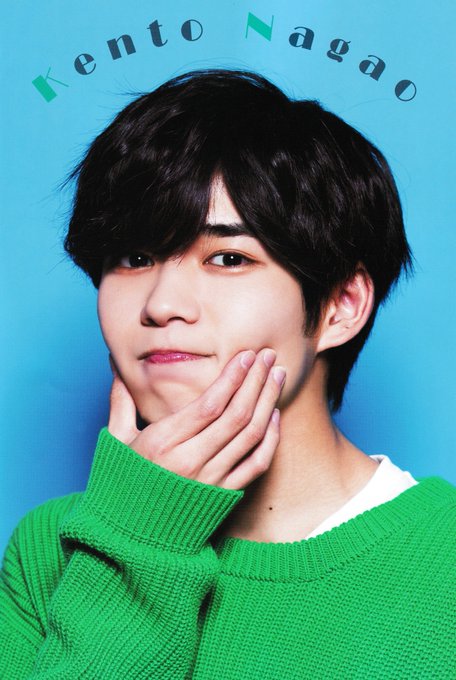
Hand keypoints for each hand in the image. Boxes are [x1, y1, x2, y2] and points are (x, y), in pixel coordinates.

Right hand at [107, 349, 285, 489]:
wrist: (132, 536)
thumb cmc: (122, 484)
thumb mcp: (117, 441)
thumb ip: (121, 401)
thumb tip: (115, 364)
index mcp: (163, 443)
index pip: (210, 404)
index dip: (232, 377)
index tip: (247, 355)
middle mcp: (190, 461)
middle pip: (236, 414)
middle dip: (256, 380)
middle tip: (269, 356)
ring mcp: (211, 480)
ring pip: (251, 435)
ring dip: (268, 402)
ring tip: (278, 377)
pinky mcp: (225, 495)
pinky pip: (256, 463)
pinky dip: (270, 438)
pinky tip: (275, 415)